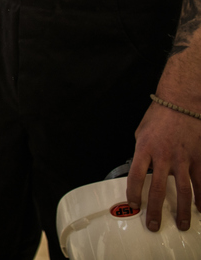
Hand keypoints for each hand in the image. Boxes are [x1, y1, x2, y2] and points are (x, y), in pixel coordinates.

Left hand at [128, 100, 200, 231]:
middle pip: (159, 190)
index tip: (134, 205)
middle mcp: (163, 156)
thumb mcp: (141, 132)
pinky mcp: (199, 158)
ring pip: (184, 190)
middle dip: (156, 211)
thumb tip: (140, 168)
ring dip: (184, 211)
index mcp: (145, 149)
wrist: (181, 103)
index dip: (134, 194)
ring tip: (183, 225)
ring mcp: (184, 158)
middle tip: (154, 225)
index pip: (136, 177)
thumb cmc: (159, 116)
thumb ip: (141, 152)